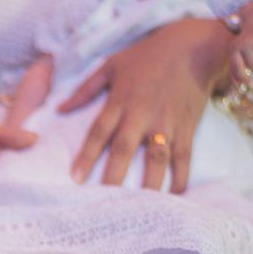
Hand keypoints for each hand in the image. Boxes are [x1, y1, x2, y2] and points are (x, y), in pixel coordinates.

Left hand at [61, 17, 231, 192]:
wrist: (193, 46)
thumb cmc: (147, 56)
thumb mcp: (111, 65)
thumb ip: (85, 89)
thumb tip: (59, 108)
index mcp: (120, 101)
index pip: (99, 132)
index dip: (87, 155)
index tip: (75, 178)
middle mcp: (142, 114)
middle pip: (124, 149)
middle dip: (113, 176)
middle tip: (103, 201)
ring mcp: (167, 122)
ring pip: (156, 157)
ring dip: (148, 183)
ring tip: (140, 207)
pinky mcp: (187, 127)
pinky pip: (184, 156)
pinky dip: (181, 176)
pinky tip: (174, 195)